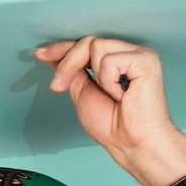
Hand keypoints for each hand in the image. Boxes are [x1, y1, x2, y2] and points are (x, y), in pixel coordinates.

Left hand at [33, 35, 185, 185]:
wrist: (131, 143)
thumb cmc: (113, 125)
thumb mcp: (82, 92)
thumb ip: (72, 71)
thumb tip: (54, 55)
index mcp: (117, 59)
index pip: (85, 44)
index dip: (61, 48)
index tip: (39, 54)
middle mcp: (129, 53)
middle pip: (87, 42)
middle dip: (67, 64)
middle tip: (57, 86)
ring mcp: (139, 54)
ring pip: (95, 46)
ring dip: (96, 78)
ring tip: (112, 96)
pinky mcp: (146, 60)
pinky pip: (110, 60)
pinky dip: (109, 82)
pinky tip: (123, 95)